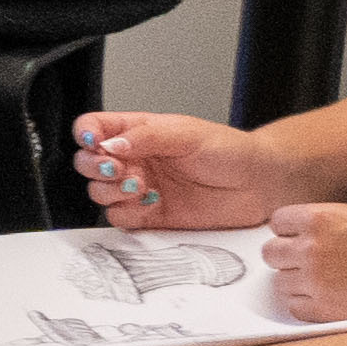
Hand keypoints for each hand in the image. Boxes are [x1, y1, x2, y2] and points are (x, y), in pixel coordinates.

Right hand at [72, 108, 290, 228]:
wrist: (260, 184)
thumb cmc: (230, 151)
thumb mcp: (187, 133)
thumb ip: (146, 137)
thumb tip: (111, 144)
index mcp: (138, 132)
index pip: (94, 128)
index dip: (86, 134)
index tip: (95, 143)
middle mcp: (135, 160)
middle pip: (88, 163)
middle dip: (94, 166)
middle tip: (115, 168)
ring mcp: (140, 188)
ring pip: (99, 192)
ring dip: (111, 190)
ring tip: (140, 186)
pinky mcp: (150, 215)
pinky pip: (120, 217)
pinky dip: (128, 212)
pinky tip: (151, 203)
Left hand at [260, 199, 346, 316]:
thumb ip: (332, 222)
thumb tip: (313, 232)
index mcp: (320, 217)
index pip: (279, 223)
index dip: (293, 231)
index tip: (306, 238)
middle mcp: (311, 248)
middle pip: (272, 254)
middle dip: (290, 256)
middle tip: (315, 262)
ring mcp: (317, 281)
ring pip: (281, 282)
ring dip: (299, 282)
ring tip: (330, 282)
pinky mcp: (328, 310)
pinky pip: (296, 308)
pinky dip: (308, 305)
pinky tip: (334, 298)